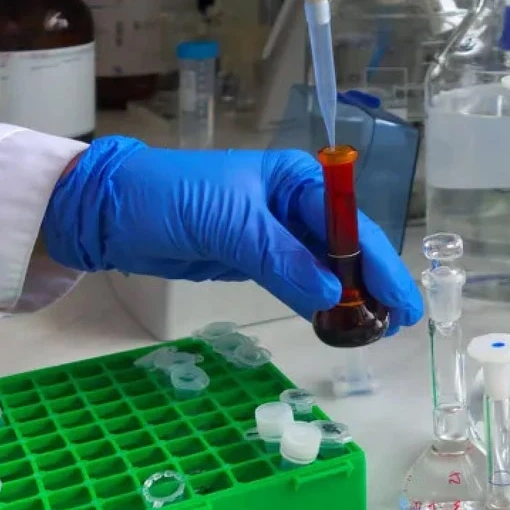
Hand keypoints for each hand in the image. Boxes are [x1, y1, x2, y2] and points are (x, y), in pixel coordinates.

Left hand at [41, 136, 423, 333]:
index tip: (401, 301)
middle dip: (374, 283)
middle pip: (347, 246)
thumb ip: (282, 259)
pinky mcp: (257, 258)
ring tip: (376, 329)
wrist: (108, 213)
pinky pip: (300, 281)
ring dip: (350, 297)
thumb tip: (331, 296)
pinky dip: (319, 301)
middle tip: (398, 323)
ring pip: (327, 267)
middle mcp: (293, 203)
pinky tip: (336, 321)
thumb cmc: (167, 198)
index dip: (380, 263)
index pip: (351, 223)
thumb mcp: (228, 225)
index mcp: (295, 179)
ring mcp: (276, 233)